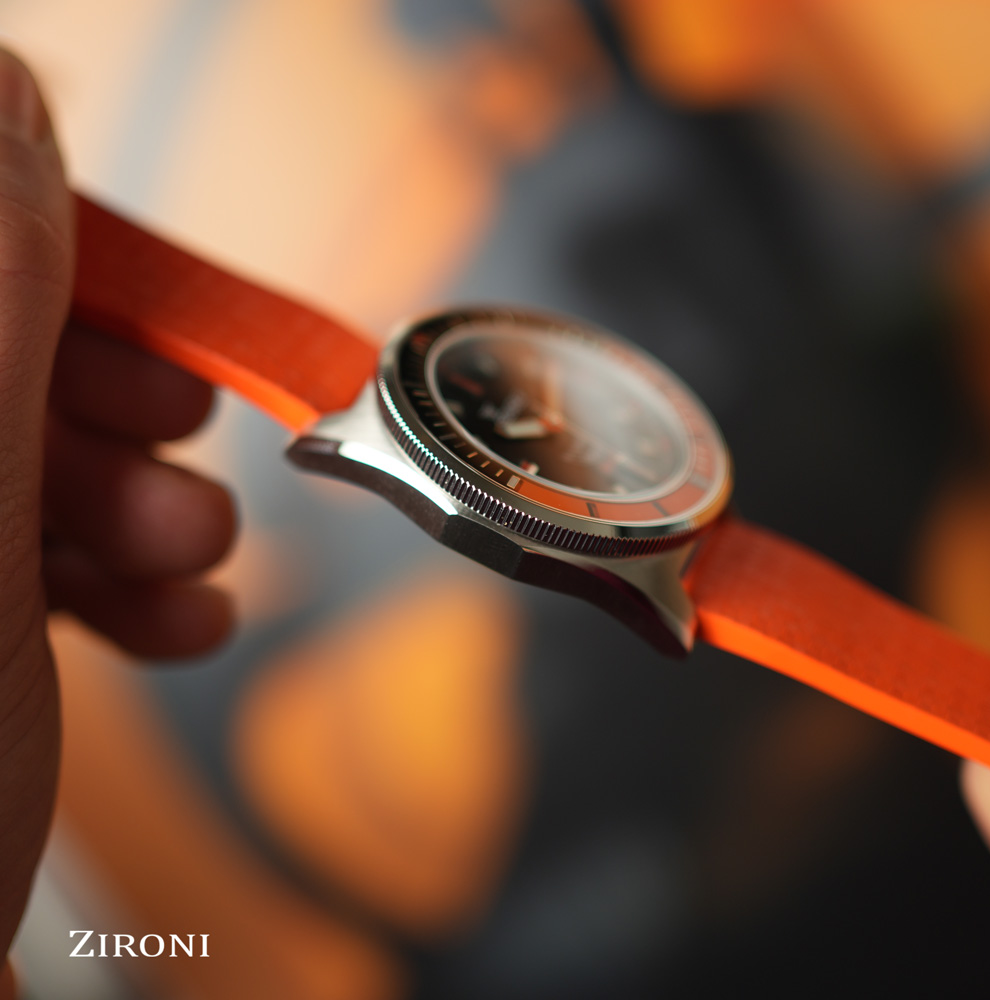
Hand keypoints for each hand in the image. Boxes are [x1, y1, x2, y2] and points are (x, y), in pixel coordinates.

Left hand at [0, 48, 234, 991]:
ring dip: (134, 487)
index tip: (119, 258)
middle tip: (177, 425)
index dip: (27, 216)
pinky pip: (31, 534)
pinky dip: (122, 561)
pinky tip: (169, 608)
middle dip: (98, 377)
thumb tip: (4, 88)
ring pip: (10, 441)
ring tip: (186, 551)